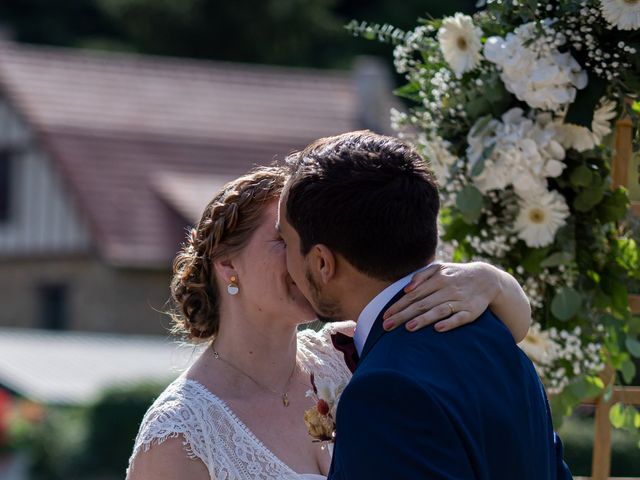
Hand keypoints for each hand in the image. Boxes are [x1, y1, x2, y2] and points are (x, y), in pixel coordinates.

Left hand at [382, 263, 501, 332]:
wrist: (487, 279)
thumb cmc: (456, 275)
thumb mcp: (440, 268)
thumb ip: (422, 276)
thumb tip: (407, 289)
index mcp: (438, 279)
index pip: (413, 295)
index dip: (398, 306)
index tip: (385, 316)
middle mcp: (447, 289)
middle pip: (422, 304)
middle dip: (403, 315)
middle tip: (387, 326)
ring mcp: (460, 301)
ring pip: (438, 310)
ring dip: (424, 319)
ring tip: (409, 327)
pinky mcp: (471, 311)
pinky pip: (459, 318)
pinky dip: (449, 323)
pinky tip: (438, 329)